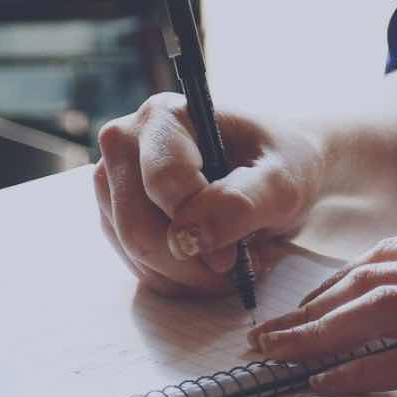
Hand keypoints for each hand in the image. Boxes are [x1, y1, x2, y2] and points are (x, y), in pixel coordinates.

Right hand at [94, 93, 325, 295]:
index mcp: (164, 116)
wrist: (276, 174)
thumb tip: (190, 237)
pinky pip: (137, 266)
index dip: (200, 227)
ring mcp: (114, 182)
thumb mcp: (282, 183)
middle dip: (192, 262)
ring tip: (230, 259)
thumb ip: (240, 203)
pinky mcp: (116, 217)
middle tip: (237, 266)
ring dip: (188, 275)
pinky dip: (178, 279)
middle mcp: (125, 143)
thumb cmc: (281, 166)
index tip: (236, 252)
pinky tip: (208, 264)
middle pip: (138, 227)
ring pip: (135, 253)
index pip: (163, 184)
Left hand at [248, 231, 396, 396]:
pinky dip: (364, 371)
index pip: (391, 256)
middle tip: (266, 336)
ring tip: (277, 358)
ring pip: (382, 311)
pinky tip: (328, 384)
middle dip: (310, 309)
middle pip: (372, 278)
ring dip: (318, 336)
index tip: (304, 310)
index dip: (336, 284)